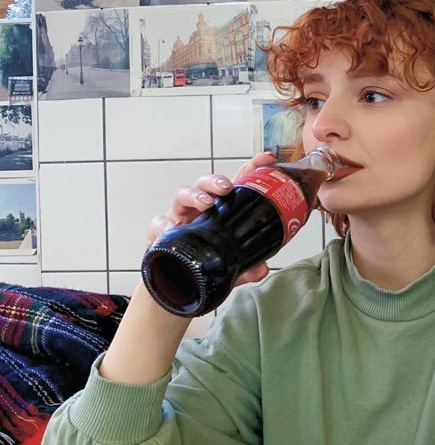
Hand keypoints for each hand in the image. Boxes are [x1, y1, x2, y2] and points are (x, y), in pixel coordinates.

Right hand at [146, 151, 276, 285]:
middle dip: (216, 181)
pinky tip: (170, 229)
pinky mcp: (160, 232)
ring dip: (194, 195)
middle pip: (206, 184)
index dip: (251, 168)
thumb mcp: (231, 269)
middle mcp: (199, 209)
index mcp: (221, 211)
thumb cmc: (205, 267)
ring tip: (205, 204)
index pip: (237, 184)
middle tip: (227, 188)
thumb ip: (248, 268)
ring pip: (182, 195)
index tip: (267, 158)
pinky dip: (163, 224)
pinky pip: (158, 223)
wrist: (177, 286)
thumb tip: (261, 268)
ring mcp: (179, 218)